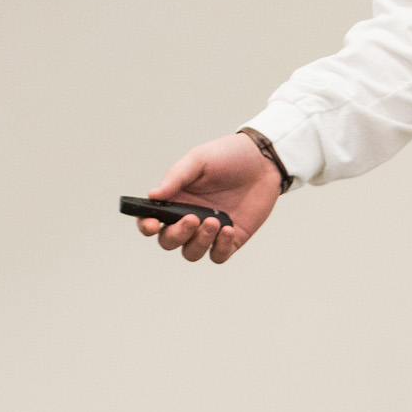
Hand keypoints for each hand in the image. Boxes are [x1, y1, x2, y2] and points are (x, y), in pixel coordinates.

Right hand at [135, 132, 282, 263]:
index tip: (152, 224)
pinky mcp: (231, 238)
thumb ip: (175, 177)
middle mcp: (189, 218)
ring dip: (198, 242)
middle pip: (169, 241)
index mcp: (176, 199)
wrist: (264, 160)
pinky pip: (218, 255)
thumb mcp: (199, 159)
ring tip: (214, 221)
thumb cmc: (228, 155)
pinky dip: (219, 248)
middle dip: (176, 235)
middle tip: (192, 218)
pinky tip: (228, 230)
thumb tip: (152, 195)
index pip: (152, 220)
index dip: (147, 226)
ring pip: (191, 252)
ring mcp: (209, 231)